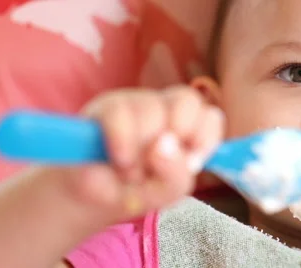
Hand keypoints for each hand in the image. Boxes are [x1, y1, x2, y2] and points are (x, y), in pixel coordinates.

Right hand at [59, 85, 223, 223]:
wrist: (89, 198)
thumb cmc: (132, 191)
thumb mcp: (163, 193)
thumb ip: (177, 176)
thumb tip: (166, 143)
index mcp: (186, 129)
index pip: (210, 116)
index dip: (206, 137)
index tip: (192, 163)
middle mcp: (163, 110)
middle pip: (187, 100)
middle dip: (178, 133)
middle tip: (159, 161)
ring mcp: (135, 103)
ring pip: (152, 109)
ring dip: (143, 150)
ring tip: (131, 172)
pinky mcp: (106, 106)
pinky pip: (119, 114)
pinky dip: (122, 143)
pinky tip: (118, 160)